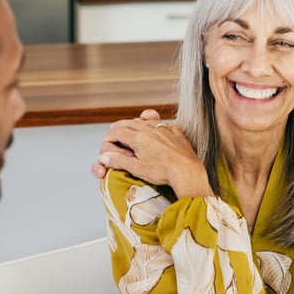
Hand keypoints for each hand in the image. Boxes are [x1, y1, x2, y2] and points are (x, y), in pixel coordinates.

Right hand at [94, 112, 212, 198]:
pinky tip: (156, 132)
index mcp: (138, 137)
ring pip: (145, 121)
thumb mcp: (137, 168)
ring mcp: (164, 129)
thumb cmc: (164, 172)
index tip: (107, 143)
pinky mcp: (176, 132)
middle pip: (129, 123)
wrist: (188, 172)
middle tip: (114, 134)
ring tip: (132, 132)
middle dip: (119, 128)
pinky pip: (163, 124)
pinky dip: (155, 126)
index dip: (109, 137)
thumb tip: (105, 158)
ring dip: (136, 125)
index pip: (117, 132)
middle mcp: (150, 129)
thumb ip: (119, 161)